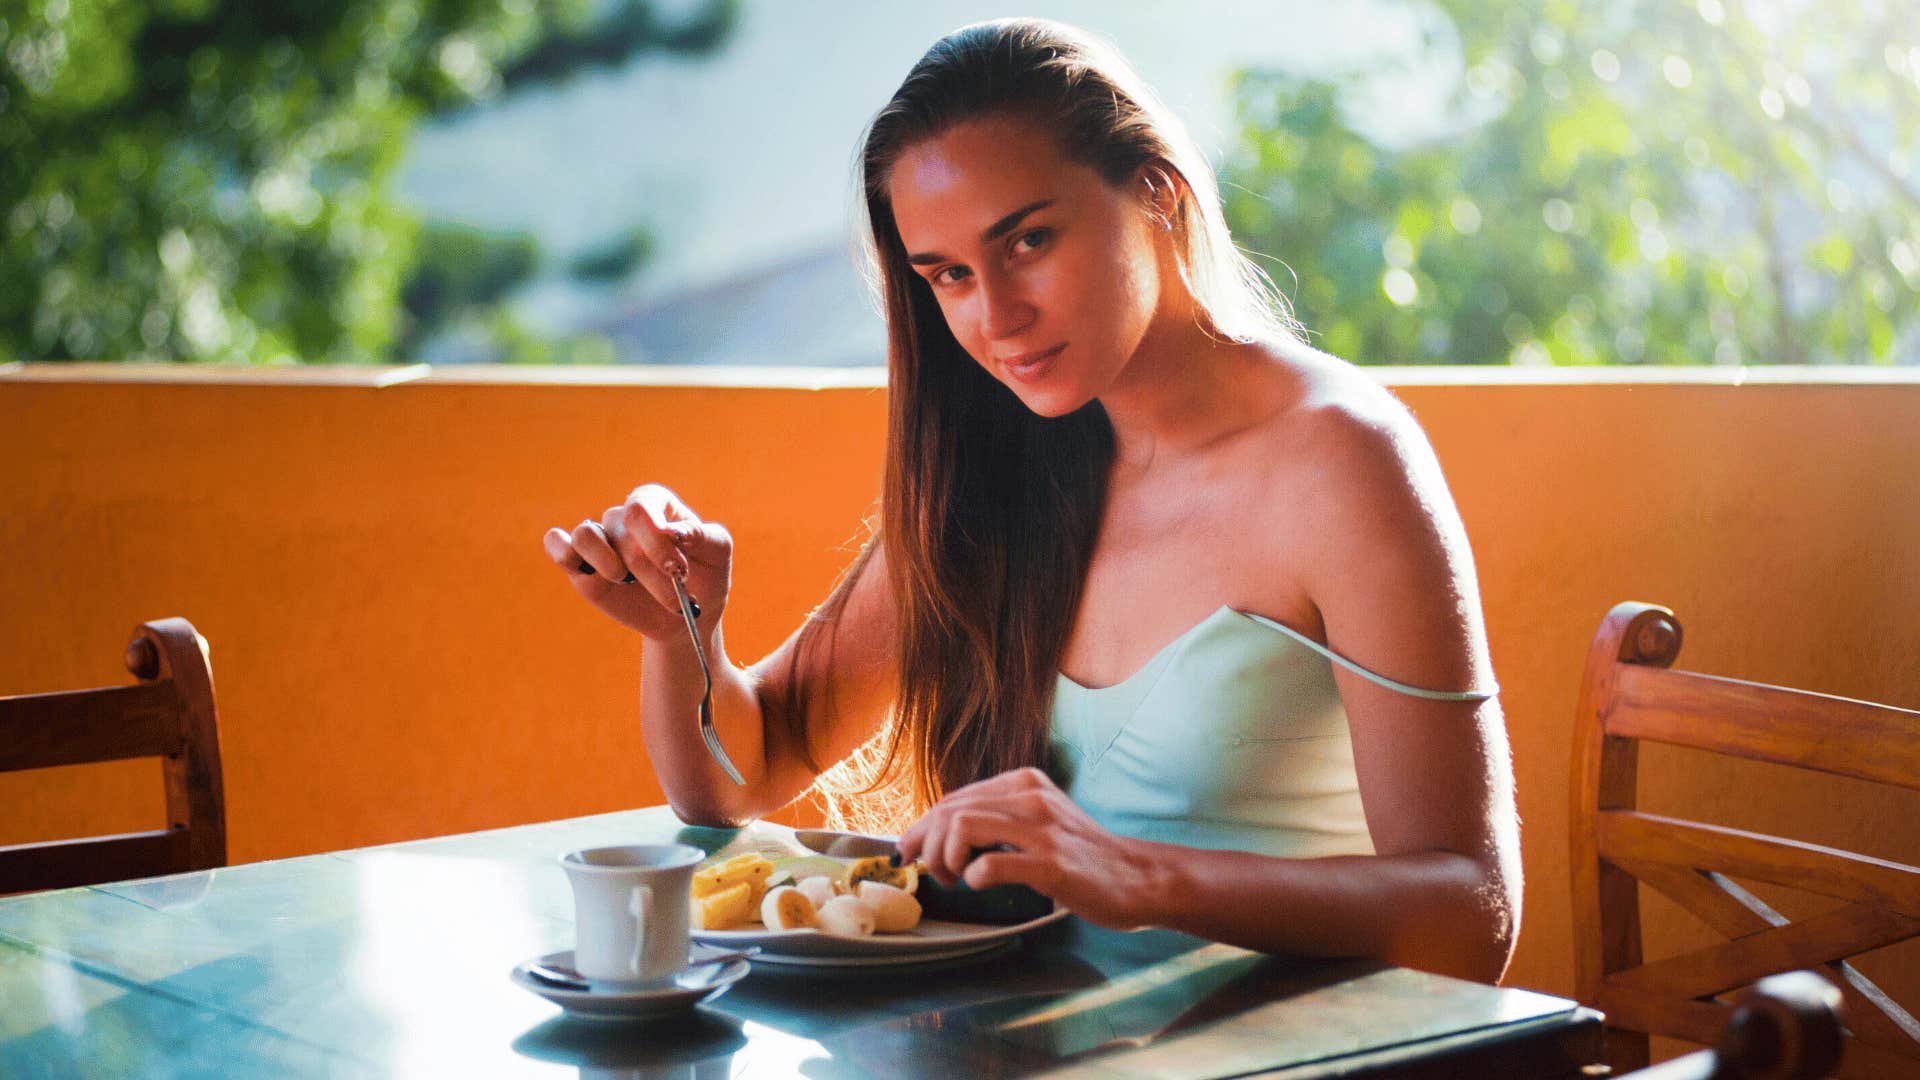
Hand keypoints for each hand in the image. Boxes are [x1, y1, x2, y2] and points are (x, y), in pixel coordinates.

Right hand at [541, 484, 733, 640]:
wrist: (685, 618)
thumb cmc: (704, 579)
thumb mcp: (718, 554)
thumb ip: (703, 535)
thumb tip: (674, 532)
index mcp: (657, 504)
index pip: (641, 506)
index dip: (655, 539)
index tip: (678, 570)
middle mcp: (624, 517)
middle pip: (621, 530)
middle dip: (649, 569)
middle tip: (673, 597)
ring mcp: (601, 539)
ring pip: (585, 536)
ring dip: (610, 567)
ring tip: (628, 583)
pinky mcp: (580, 564)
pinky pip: (557, 544)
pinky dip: (564, 554)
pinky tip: (590, 573)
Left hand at [896, 767, 1164, 929]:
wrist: (1136, 877)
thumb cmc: (1081, 856)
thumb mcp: (1039, 821)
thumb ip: (998, 819)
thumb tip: (938, 833)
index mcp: (1024, 783)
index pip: (953, 798)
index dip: (921, 826)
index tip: (908, 852)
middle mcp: (1030, 797)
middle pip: (950, 810)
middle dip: (926, 844)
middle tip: (933, 873)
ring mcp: (1043, 828)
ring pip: (961, 827)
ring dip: (945, 859)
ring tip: (955, 879)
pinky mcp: (1052, 863)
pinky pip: (990, 865)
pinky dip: (973, 878)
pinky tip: (980, 885)